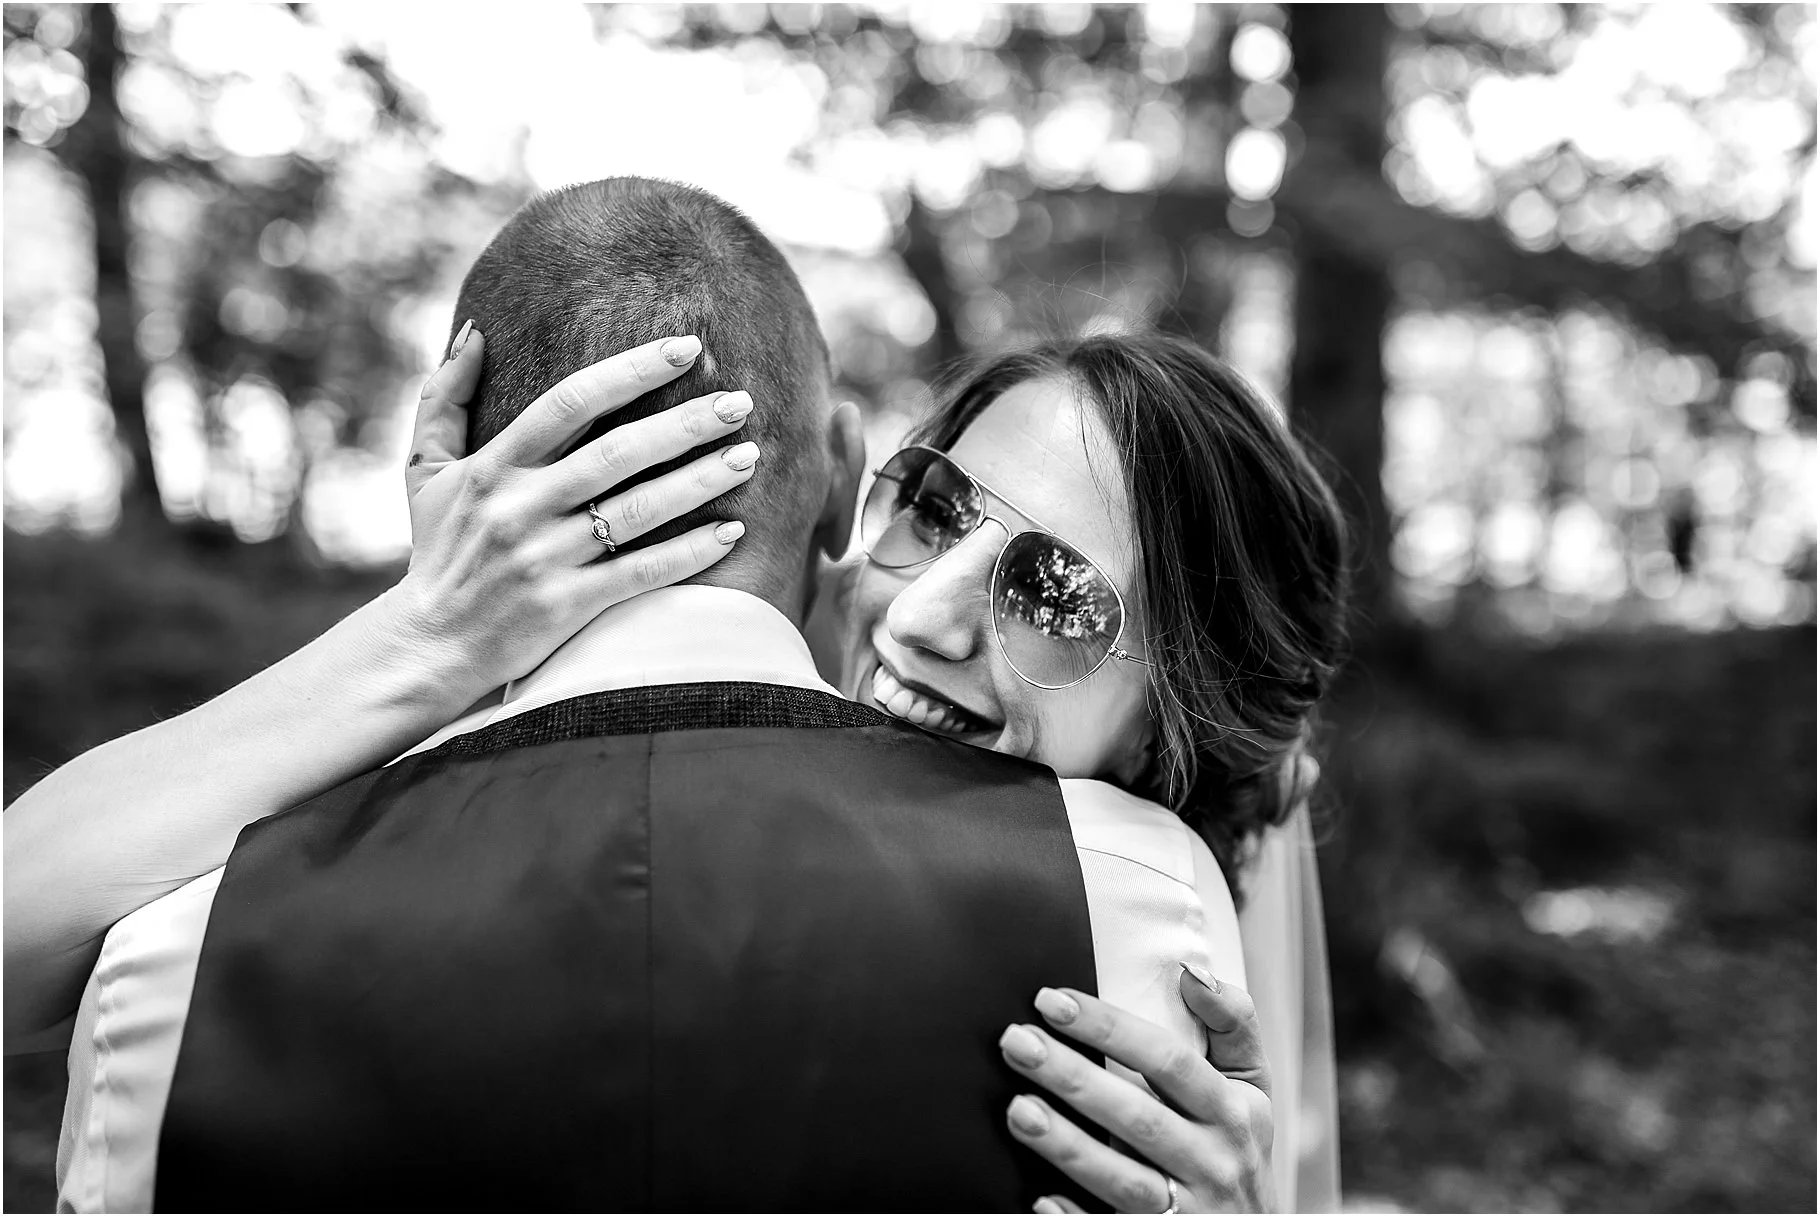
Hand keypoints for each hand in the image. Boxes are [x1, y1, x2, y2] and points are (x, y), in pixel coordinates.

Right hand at [382, 323, 758, 694]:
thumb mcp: (424, 470)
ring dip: (699, 481)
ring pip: (638, 511)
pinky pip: (640, 573)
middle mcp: (520, 508)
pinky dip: (690, 553)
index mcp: (494, 466)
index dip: (632, 371)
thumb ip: (444, 398)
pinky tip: (733, 531)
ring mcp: (545, 559)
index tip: (686, 349)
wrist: (429, 646)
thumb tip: (476, 331)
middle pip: (617, 453)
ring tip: (748, 457)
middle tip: (739, 402)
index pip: (571, 402)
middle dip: (684, 424)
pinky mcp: (566, 607)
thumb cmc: (438, 551)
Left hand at [1000, 968, 1274, 1213]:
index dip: (1110, 1028)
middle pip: (1138, 1116)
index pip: (1168, 1060)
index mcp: (1234, 1112)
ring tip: (1017, 1110)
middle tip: (1016, 1042)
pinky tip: (1041, 1197)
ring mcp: (1189, 1213)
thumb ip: (1233, 1023)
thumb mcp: (1252, 1087)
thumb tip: (1192, 972)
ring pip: (1124, 1180)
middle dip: (1073, 1077)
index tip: (1053, 1001)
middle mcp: (1214, 1162)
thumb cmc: (1239, 1148)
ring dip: (1068, 1146)